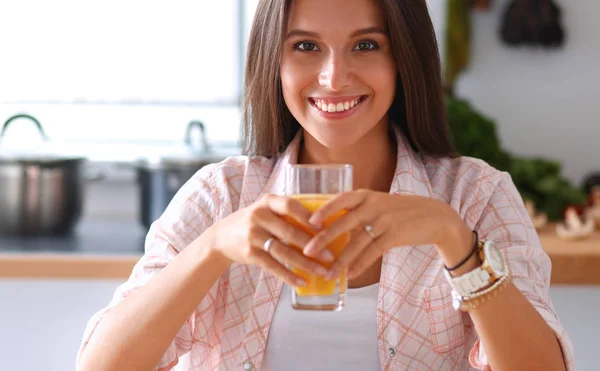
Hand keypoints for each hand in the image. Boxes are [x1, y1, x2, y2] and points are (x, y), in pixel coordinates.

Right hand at [207, 194, 331, 286]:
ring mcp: (253, 235)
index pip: (290, 205)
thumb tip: (323, 225)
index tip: (325, 228)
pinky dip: (288, 276)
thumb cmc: (253, 222)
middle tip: (330, 256)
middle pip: (290, 232)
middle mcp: (259, 216)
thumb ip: (287, 214)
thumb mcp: (266, 210)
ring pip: (284, 252)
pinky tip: (301, 282)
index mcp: (267, 202)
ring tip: (322, 272)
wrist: (220, 238)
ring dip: (305, 264)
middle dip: (312, 245)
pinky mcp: (250, 254)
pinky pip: (273, 266)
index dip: (308, 217)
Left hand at [304, 190, 471, 279]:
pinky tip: (350, 274)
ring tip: (328, 273)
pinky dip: (360, 264)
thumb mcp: (377, 204)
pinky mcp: (395, 235)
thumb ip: (356, 211)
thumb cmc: (400, 212)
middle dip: (323, 238)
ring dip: (341, 260)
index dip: (324, 210)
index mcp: (366, 195)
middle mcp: (373, 205)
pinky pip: (373, 252)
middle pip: (343, 222)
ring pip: (357, 242)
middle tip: (307, 251)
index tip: (309, 222)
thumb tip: (327, 227)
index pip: (341, 199)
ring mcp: (385, 220)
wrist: (435, 217)